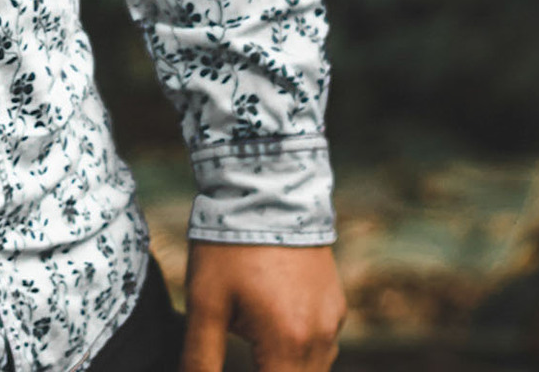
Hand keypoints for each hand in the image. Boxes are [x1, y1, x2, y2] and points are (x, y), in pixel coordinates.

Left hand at [179, 240, 344, 370]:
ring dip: (287, 367)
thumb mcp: (205, 301)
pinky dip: (300, 350)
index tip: (239, 364)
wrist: (266, 186)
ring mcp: (333, 321)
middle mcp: (320, 339)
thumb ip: (201, 357)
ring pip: (314, 370)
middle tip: (245, 354)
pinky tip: (273, 327)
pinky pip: (322, 345)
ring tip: (256, 344)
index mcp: (288, 344)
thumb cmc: (228, 244)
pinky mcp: (336, 304)